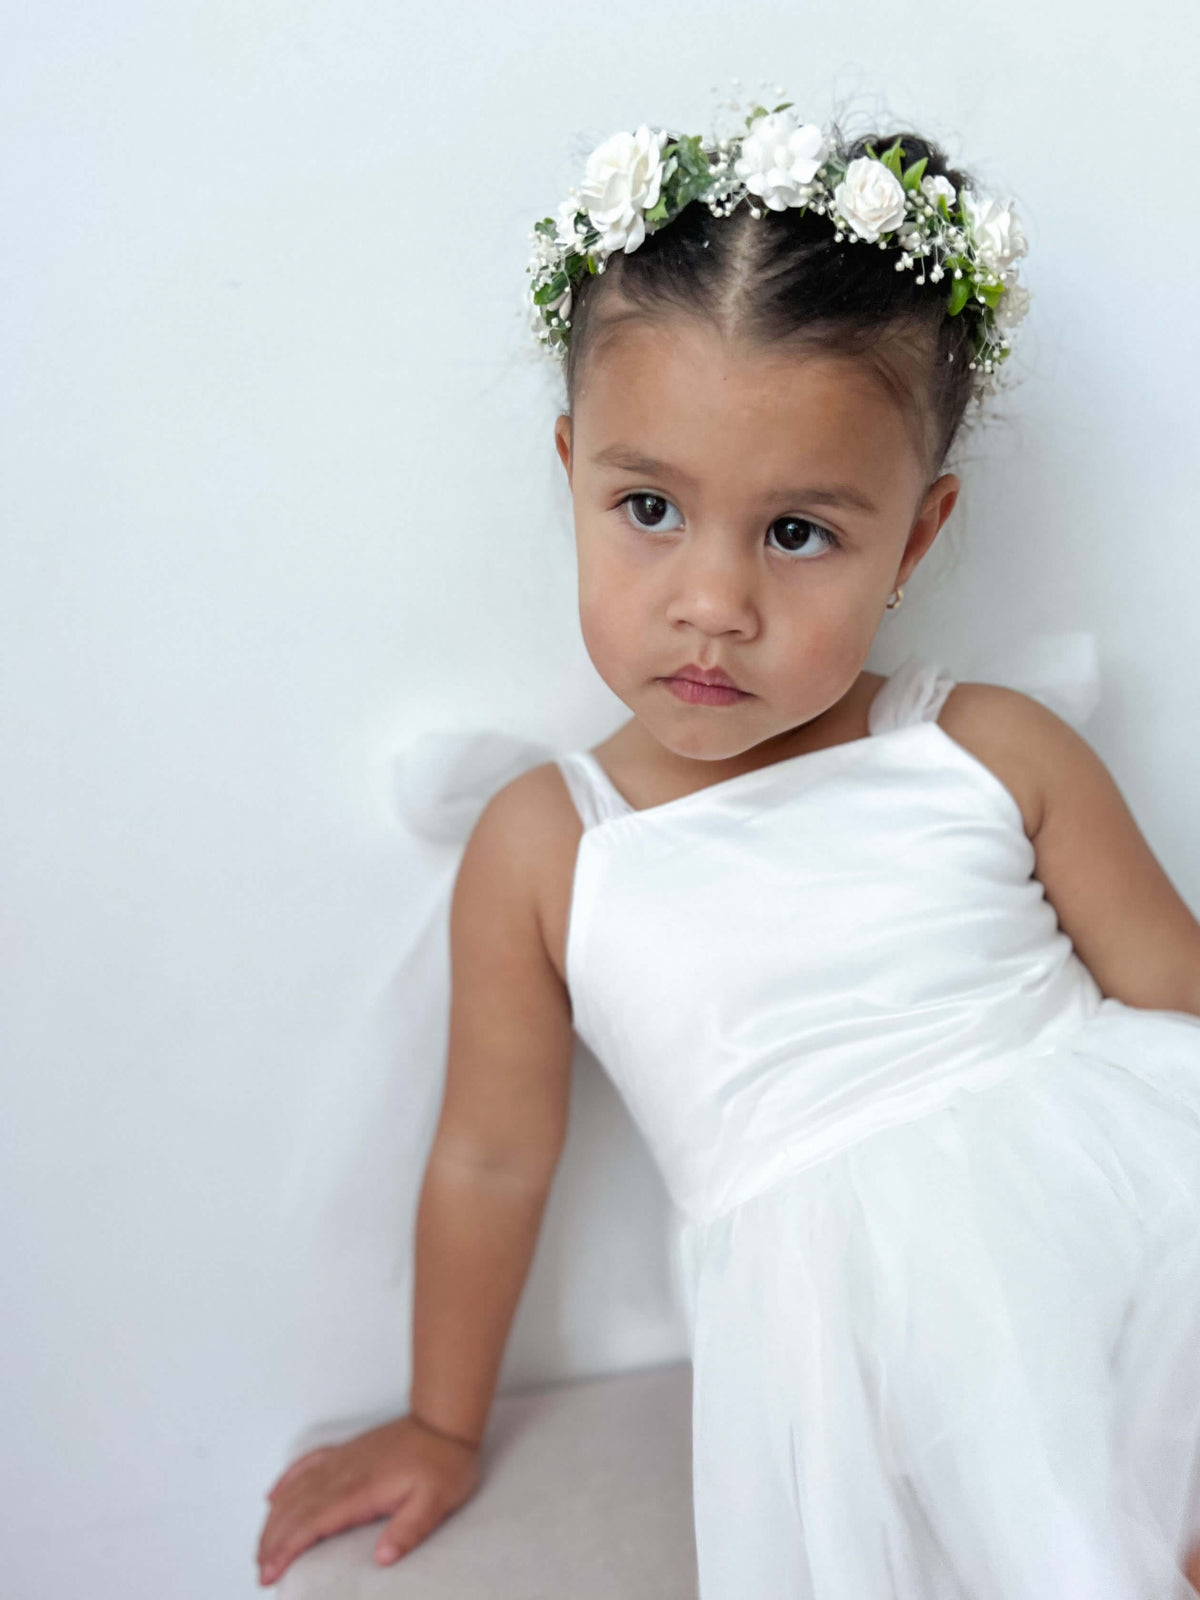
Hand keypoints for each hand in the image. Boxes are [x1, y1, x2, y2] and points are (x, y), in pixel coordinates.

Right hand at [256, 1412, 481, 1586]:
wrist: (445, 1420)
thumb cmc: (445, 1463)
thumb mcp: (437, 1502)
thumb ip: (409, 1530)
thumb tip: (382, 1559)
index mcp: (361, 1490)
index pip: (312, 1523)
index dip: (286, 1549)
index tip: (268, 1574)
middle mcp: (344, 1473)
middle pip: (295, 1509)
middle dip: (272, 1542)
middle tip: (260, 1573)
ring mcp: (342, 1460)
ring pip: (295, 1489)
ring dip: (274, 1518)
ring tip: (261, 1547)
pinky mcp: (346, 1452)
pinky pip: (307, 1464)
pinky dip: (286, 1481)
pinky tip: (273, 1496)